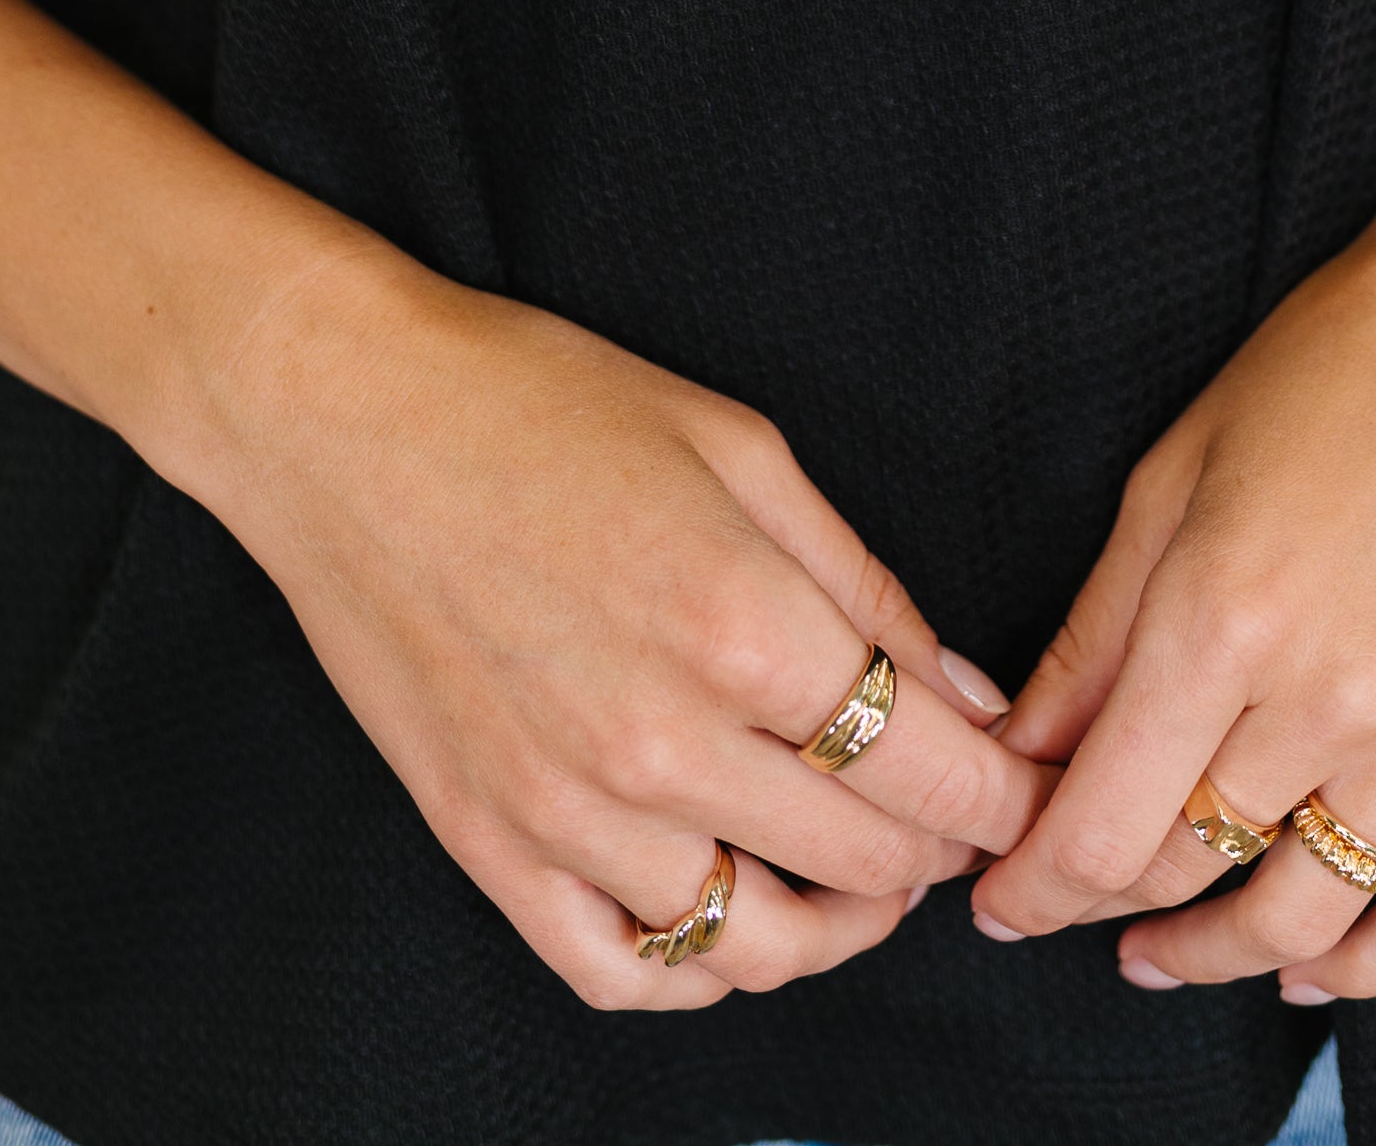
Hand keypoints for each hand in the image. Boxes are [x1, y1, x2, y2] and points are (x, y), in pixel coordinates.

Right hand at [196, 244, 1045, 1011]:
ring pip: (757, 944)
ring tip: (866, 877)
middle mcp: (660, 742)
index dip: (1003, 796)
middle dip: (940, 850)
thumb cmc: (543, 404)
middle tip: (959, 818)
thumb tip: (965, 695)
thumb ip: (864, 582)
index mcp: (741, 624)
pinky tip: (737, 914)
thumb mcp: (741, 447)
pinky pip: (625, 971)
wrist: (348, 423)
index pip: (931, 772)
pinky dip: (703, 968)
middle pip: (865, 863)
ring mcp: (567, 812)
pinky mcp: (488, 846)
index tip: (1028, 791)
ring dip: (839, 924)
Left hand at [968, 210, 1375, 1003]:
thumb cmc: (1329, 369)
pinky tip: (1304, 964)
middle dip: (1107, 902)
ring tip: (1166, 949)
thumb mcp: (1172, 477)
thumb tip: (1018, 755)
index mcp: (1223, 617)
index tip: (998, 900)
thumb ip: (1093, 635)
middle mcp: (1330, 695)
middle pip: (1190, 869)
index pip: (1103, 824)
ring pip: (1303, 913)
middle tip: (1069, 898)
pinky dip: (1364, 965)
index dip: (1036, 886)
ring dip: (1218, 951)